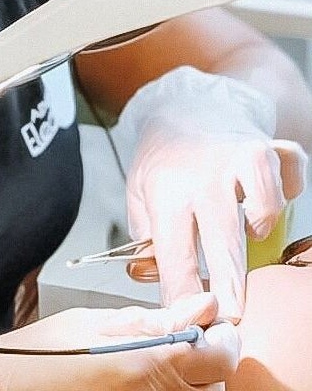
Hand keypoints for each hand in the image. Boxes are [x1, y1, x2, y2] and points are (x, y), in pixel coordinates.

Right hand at [0, 293, 238, 389]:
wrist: (5, 387)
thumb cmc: (41, 353)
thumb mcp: (97, 320)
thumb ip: (155, 318)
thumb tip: (202, 305)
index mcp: (149, 366)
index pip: (223, 353)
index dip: (220, 334)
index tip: (206, 323)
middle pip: (215, 381)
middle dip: (204, 358)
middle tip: (175, 337)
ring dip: (187, 378)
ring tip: (153, 359)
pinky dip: (164, 389)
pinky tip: (137, 378)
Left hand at [111, 66, 306, 320]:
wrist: (187, 107)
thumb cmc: (162, 162)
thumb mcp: (136, 194)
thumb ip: (145, 236)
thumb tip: (157, 277)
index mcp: (165, 189)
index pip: (175, 252)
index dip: (183, 292)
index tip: (189, 319)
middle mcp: (206, 174)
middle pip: (224, 241)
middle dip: (231, 286)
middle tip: (233, 318)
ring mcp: (243, 158)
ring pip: (265, 211)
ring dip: (255, 229)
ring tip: (237, 226)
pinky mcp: (272, 149)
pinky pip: (290, 185)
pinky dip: (282, 196)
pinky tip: (258, 195)